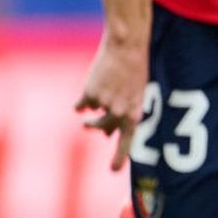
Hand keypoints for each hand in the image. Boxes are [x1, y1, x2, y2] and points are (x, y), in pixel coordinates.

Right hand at [75, 34, 148, 171]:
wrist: (126, 47)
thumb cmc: (134, 70)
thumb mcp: (135, 94)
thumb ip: (123, 114)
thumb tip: (106, 135)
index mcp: (135, 113)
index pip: (128, 141)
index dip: (120, 156)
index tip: (113, 170)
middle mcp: (119, 112)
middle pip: (103, 129)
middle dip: (96, 129)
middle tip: (89, 128)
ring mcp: (104, 104)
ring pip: (92, 115)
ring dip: (91, 113)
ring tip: (90, 106)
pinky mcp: (89, 94)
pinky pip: (82, 105)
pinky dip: (84, 100)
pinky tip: (90, 87)